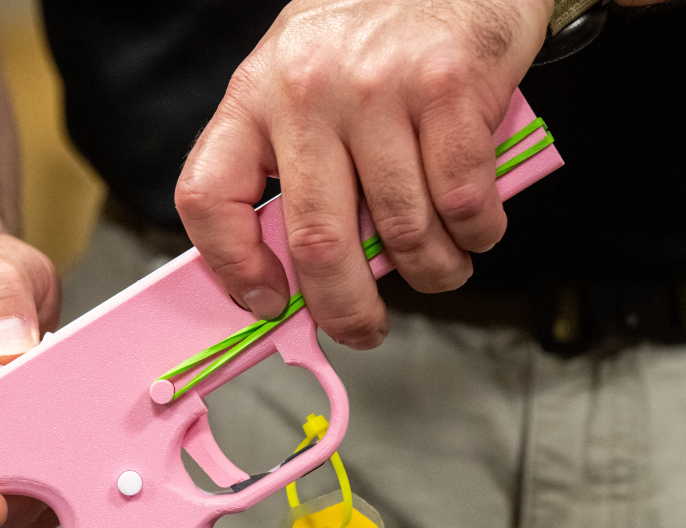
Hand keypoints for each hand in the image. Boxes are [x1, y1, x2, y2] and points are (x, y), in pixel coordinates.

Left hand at [176, 0, 550, 348]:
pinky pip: (462, 204)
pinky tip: (476, 226)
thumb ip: (295, 168)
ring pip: (403, 233)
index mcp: (255, 94)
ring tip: (442, 266)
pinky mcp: (448, 88)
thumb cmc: (376, 41)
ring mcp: (378, 88)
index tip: (267, 303)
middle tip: (366, 328)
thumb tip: (303, 275)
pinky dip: (477, 234)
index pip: (209, 195)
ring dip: (433, 273)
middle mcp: (307, 90)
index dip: (232, 268)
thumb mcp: (304, 87)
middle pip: (318, 242)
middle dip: (347, 310)